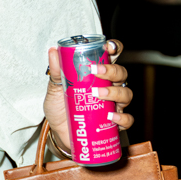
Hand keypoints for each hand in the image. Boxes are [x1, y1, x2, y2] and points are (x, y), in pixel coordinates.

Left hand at [44, 38, 133, 153]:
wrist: (58, 132)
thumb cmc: (60, 108)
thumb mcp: (55, 88)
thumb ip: (57, 72)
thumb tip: (53, 51)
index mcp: (97, 75)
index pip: (111, 57)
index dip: (114, 49)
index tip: (109, 47)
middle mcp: (108, 87)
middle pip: (120, 74)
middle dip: (112, 71)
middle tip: (96, 71)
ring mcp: (113, 104)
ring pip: (126, 94)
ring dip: (115, 92)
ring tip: (97, 94)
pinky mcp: (113, 123)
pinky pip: (127, 119)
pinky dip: (122, 117)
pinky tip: (111, 116)